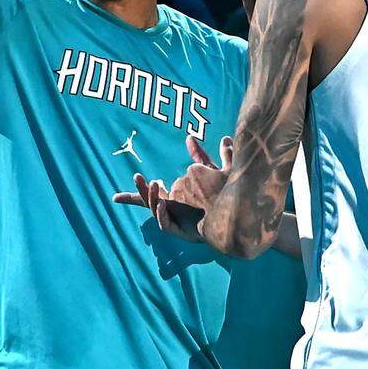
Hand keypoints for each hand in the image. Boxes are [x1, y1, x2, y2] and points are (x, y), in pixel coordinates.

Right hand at [113, 136, 234, 242]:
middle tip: (137, 176)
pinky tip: (162, 203)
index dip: (140, 187)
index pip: (155, 191)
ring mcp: (176, 221)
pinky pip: (166, 224)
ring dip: (150, 197)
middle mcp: (174, 210)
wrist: (238, 216)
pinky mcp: (181, 232)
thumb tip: (190, 137)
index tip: (129, 182)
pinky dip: (161, 214)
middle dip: (142, 188)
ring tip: (152, 183)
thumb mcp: (210, 172)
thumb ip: (200, 156)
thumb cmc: (226, 195)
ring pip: (156, 208)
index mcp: (177, 198)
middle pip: (151, 199)